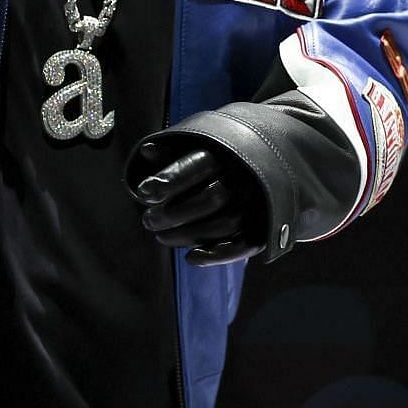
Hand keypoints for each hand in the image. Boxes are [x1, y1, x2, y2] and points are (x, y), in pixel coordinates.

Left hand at [128, 144, 268, 265]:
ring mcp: (257, 203)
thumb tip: (147, 150)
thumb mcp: (192, 151)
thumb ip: (171, 153)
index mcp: (228, 153)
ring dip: (189, 235)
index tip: (144, 192)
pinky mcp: (262, 228)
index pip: (199, 165)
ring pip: (226, 223)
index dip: (171, 179)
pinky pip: (245, 245)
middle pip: (212, 196)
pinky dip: (217, 255)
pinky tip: (191, 258)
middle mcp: (247, 177)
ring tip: (161, 237)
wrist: (256, 173)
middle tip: (148, 220)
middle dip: (174, 213)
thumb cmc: (211, 163)